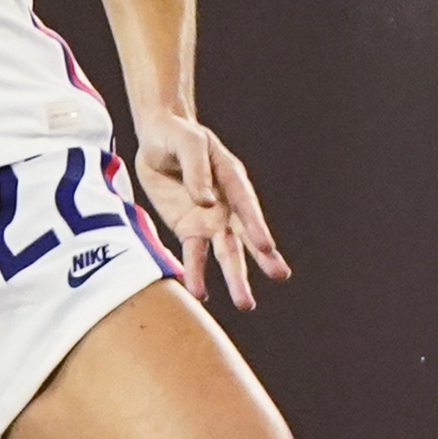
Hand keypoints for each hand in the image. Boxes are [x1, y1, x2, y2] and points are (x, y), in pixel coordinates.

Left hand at [130, 109, 289, 311]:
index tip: (267, 246)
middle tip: (280, 275)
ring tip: (246, 303)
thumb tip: (206, 202)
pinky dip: (196, 274)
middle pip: (245, 235)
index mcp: (232, 178)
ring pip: (225, 252)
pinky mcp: (189, 229)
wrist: (157, 139)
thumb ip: (196, 170)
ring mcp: (209, 220)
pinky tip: (201, 294)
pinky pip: (193, 255)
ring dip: (235, 278)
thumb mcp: (186, 143)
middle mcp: (227, 204)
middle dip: (261, 258)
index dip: (257, 225)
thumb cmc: (177, 135)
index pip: (246, 205)